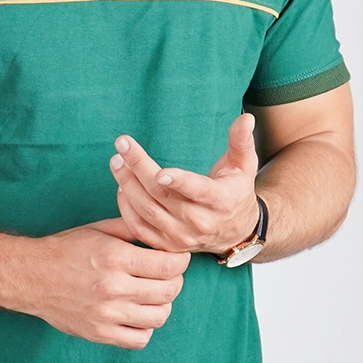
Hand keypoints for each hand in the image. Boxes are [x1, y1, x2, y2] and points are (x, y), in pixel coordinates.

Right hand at [25, 217, 189, 348]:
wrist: (31, 276)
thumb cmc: (66, 249)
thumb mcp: (99, 229)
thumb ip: (132, 229)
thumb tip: (162, 230)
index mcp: (116, 257)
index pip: (169, 265)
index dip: (181, 261)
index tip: (178, 258)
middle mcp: (114, 287)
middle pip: (169, 291)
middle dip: (176, 281)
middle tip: (169, 275)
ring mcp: (107, 314)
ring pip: (159, 316)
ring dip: (163, 304)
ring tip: (154, 294)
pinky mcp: (99, 333)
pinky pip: (140, 338)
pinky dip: (146, 327)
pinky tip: (138, 314)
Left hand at [109, 114, 260, 254]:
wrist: (236, 232)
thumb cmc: (236, 191)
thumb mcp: (244, 165)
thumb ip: (242, 141)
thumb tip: (245, 118)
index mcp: (221, 201)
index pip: (198, 191)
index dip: (179, 182)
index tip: (159, 171)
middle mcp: (200, 222)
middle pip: (163, 195)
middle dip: (138, 169)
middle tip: (122, 146)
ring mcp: (182, 236)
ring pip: (147, 211)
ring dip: (127, 185)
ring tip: (116, 161)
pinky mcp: (168, 244)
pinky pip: (140, 229)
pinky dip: (126, 209)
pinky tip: (121, 187)